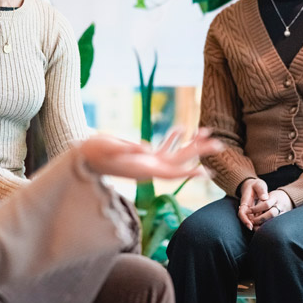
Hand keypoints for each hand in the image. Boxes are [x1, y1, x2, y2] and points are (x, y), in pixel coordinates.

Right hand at [78, 127, 223, 180]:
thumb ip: (127, 148)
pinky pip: (161, 149)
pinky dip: (171, 139)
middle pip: (179, 162)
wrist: (82, 157)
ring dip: (190, 144)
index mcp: (143, 169)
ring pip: (173, 155)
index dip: (189, 173)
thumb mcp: (108, 147)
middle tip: (220, 144)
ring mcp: (146, 162)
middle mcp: (149, 167)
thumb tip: (146, 147)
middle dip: (199, 153)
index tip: (206, 171)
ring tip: (206, 131)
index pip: (171, 173)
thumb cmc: (93, 152)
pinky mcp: (141, 155)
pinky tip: (180, 129)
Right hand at [237, 178, 268, 230]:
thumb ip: (261, 190)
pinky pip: (256, 218)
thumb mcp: (259, 185)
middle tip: (258, 232)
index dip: (245, 220)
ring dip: (256, 226)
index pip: (242, 212)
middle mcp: (246, 207)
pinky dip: (259, 223)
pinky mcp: (255, 211)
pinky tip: (266, 226)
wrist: (252, 185)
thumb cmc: (256, 185)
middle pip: (246, 219)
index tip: (250, 226)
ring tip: (263, 231)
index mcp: (245, 201)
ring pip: (251, 220)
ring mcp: (250, 210)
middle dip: (251, 226)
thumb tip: (265, 198)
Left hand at [249, 189, 293, 229]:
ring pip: (275, 221)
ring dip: (265, 225)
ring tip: (256, 227)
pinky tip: (263, 229)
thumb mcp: (267, 195)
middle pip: (271, 214)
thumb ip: (260, 202)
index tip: (248, 211)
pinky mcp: (286, 219)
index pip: (266, 204)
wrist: (288, 198)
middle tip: (252, 221)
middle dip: (260, 219)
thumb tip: (253, 212)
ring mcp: (284, 213)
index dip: (256, 209)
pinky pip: (278, 224)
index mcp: (275, 198)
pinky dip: (270, 227)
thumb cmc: (273, 197)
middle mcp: (280, 206)